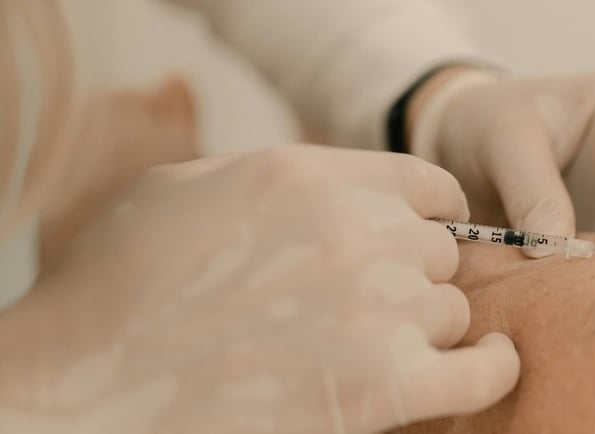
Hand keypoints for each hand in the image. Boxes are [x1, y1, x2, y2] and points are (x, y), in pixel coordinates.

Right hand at [0, 146, 518, 432]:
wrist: (81, 392)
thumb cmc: (115, 294)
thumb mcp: (183, 191)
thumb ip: (272, 175)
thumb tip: (330, 188)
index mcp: (307, 176)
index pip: (422, 185)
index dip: (425, 216)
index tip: (419, 240)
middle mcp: (354, 231)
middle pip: (436, 251)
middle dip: (410, 277)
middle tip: (362, 310)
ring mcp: (376, 306)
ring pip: (450, 309)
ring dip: (422, 329)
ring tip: (366, 349)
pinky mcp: (385, 385)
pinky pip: (483, 368)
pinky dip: (490, 368)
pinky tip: (484, 364)